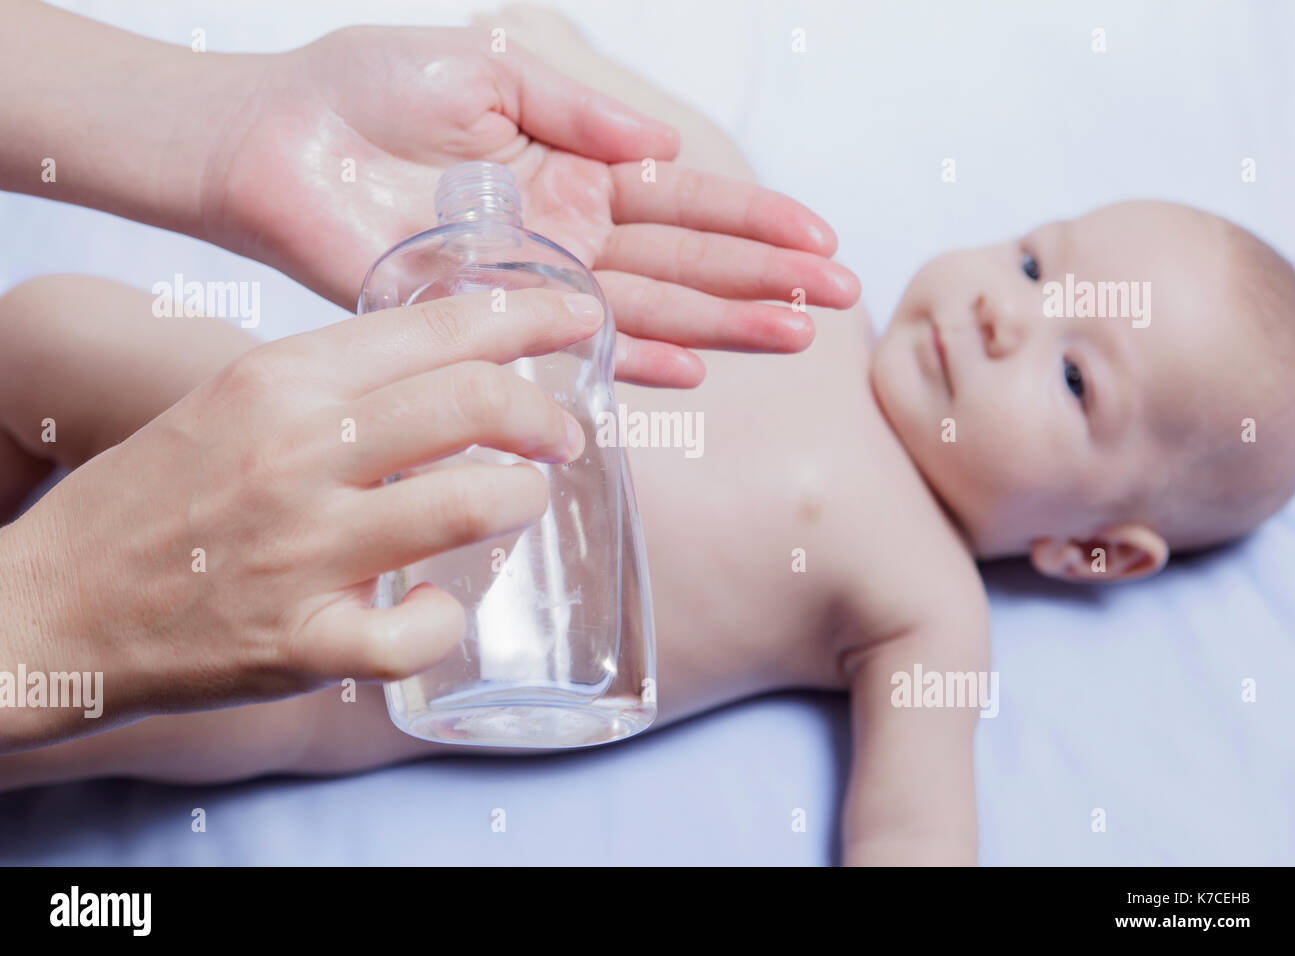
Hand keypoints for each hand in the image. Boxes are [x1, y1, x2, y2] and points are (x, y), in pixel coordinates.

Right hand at [0, 289, 605, 751]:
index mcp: (278, 381)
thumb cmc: (151, 501)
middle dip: (545, 414)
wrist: (49, 608)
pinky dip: (447, 617)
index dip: (528, 317)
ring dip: (521, 499)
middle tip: (564, 433)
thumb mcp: (232, 406)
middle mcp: (296, 454)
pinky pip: (420, 630)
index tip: (580, 316)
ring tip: (522, 501)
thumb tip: (448, 374)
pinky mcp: (301, 643)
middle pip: (472, 405)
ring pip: (471, 506)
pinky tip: (437, 604)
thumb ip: (334, 387)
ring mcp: (302, 552)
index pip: (434, 327)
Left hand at [205, 26, 860, 385]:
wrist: (273, 141)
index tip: (818, 237)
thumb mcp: (486, 66)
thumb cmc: (365, 90)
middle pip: (685, 260)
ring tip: (795, 337)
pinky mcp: (490, 317)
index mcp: (573, 164)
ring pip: (648, 307)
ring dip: (724, 323)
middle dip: (763, 277)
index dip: (753, 218)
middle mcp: (566, 231)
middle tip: (839, 298)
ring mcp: (534, 280)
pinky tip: (691, 373)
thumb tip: (660, 146)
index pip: (684, 198)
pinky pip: (573, 347)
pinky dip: (630, 362)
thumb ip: (578, 108)